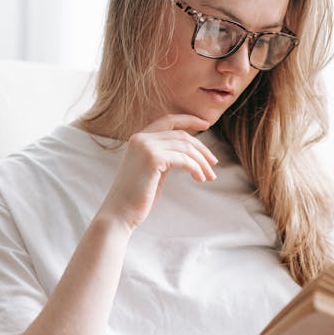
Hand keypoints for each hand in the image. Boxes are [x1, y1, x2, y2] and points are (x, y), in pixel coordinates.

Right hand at [98, 114, 217, 230]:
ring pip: (185, 147)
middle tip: (214, 162)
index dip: (189, 120)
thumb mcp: (153, 170)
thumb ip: (166, 156)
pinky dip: (196, 168)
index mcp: (139, 138)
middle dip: (201, 148)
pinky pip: (184, 159)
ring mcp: (146, 146)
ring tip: (210, 176)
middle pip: (181, 135)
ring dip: (202, 161)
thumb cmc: (137, 197)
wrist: (119, 214)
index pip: (169, 120)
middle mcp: (141, 138)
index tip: (207, 124)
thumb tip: (189, 153)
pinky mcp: (152, 159)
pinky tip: (200, 178)